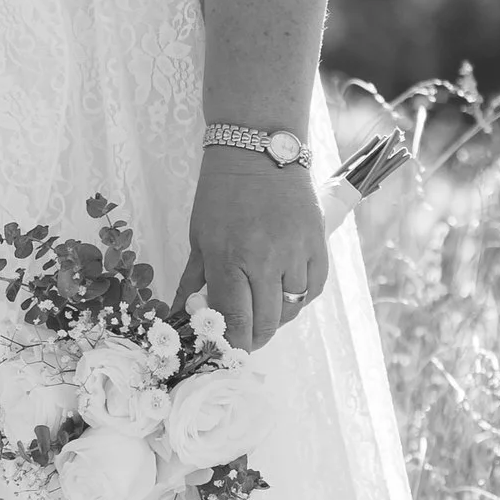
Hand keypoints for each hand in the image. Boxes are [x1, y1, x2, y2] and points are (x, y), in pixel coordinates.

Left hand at [173, 146, 327, 350]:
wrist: (259, 149)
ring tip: (261, 309)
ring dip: (275, 319)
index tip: (223, 350)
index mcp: (230, 258)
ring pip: (291, 311)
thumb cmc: (221, 192)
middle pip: (264, 324)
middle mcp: (266, 260)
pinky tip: (283, 292)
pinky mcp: (318, 245)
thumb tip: (181, 317)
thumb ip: (193, 281)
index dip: (229, 345)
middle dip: (251, 339)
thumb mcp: (199, 236)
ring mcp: (296, 253)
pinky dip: (299, 299)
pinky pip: (312, 290)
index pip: (233, 321)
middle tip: (241, 337)